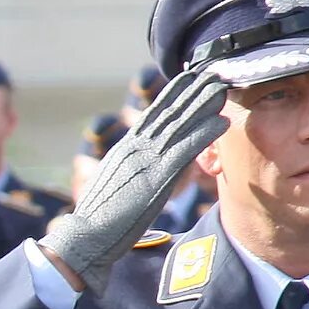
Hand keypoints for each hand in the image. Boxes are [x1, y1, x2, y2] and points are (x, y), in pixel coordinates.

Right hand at [38, 63, 229, 292]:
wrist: (85, 237)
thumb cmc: (98, 220)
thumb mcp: (115, 185)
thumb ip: (130, 170)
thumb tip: (143, 168)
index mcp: (125, 148)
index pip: (153, 114)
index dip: (174, 94)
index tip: (191, 77)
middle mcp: (135, 148)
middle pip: (169, 113)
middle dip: (192, 91)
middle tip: (214, 72)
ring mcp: (145, 161)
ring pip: (179, 126)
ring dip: (203, 105)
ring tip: (223, 88)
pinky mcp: (155, 179)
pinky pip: (184, 151)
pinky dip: (204, 135)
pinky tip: (221, 123)